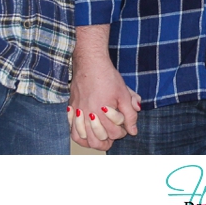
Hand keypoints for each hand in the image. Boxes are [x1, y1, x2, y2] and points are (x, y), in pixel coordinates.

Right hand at [67, 33, 141, 149]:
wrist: (90, 62)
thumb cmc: (108, 76)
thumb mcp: (124, 93)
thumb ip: (130, 113)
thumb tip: (133, 131)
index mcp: (103, 111)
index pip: (114, 133)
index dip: (122, 132)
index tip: (124, 127)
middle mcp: (89, 114)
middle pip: (98, 140)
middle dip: (109, 140)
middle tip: (114, 134)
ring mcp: (79, 113)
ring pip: (84, 139)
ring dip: (94, 142)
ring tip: (102, 139)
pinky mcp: (72, 109)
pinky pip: (72, 131)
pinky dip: (80, 137)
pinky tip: (87, 135)